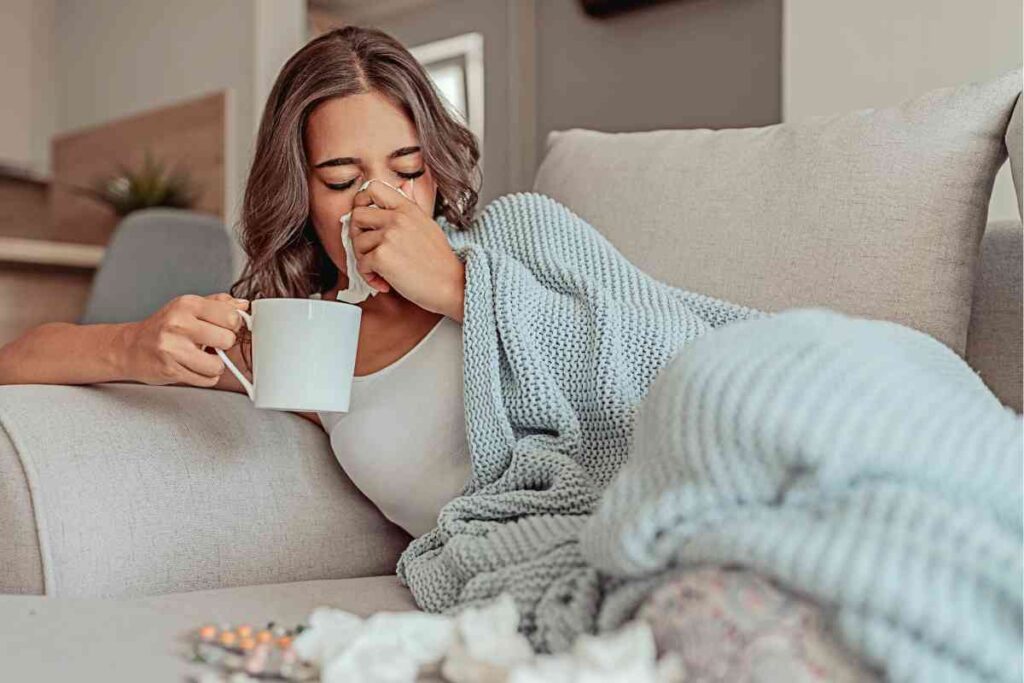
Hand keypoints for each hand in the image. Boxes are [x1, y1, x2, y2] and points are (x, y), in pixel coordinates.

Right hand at [119, 293, 248, 385]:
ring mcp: (173, 348)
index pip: (231, 316)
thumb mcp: (188, 307)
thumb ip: (218, 304)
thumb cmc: (163, 327)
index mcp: (187, 304)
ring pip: (218, 365)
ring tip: (201, 357)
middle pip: (228, 340)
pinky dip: (204, 376)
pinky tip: (192, 366)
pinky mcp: (171, 370)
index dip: (233, 326)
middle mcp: (179, 324)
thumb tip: (244, 306)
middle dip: (224, 345)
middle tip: (211, 343)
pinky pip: (207, 380)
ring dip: (214, 365)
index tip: (225, 328)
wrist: (130, 347)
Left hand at [349, 179, 465, 319]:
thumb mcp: (426, 225)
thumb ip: (408, 211)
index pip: (372, 188)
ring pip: (357, 243)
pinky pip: (361, 265)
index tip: (365, 221)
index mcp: (407, 208)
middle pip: (357, 215)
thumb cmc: (439, 262)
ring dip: (364, 260)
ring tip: (380, 270)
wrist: (451, 285)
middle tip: (368, 250)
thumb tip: (398, 192)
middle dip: (357, 235)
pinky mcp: (382, 257)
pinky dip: (369, 277)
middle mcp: (397, 218)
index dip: (361, 202)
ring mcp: (389, 236)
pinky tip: (384, 282)